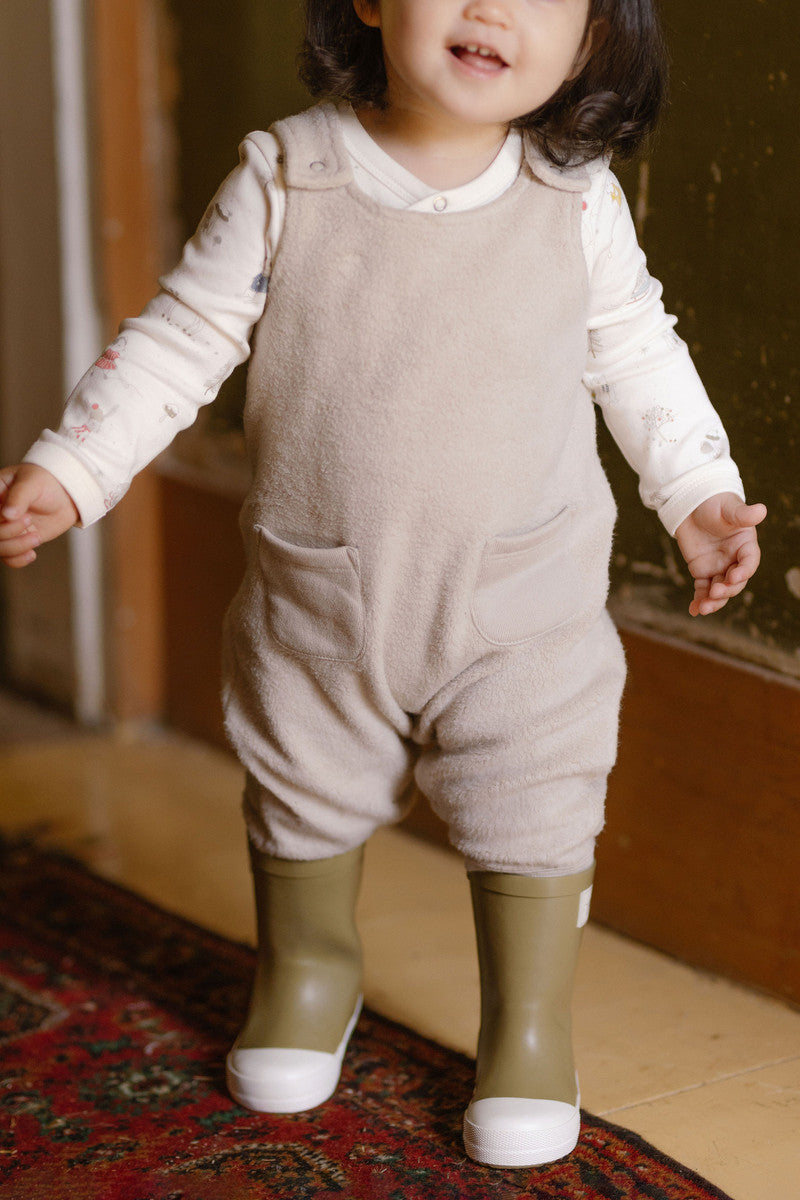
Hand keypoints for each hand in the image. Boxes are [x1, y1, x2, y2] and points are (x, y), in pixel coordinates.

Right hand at [0, 464, 79, 567]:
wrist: (65, 495)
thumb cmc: (46, 482)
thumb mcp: (32, 483)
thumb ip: (18, 497)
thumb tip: (7, 515)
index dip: (0, 520)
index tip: (19, 514)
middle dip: (8, 532)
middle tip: (29, 519)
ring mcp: (5, 528)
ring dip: (16, 547)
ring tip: (36, 537)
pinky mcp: (17, 540)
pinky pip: (9, 558)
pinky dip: (18, 560)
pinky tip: (32, 554)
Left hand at [675, 492, 765, 616]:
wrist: (691, 504)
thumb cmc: (714, 503)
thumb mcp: (728, 508)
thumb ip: (743, 514)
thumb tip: (761, 510)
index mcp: (745, 545)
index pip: (749, 562)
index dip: (744, 571)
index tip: (733, 576)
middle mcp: (735, 560)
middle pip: (736, 581)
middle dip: (727, 589)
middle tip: (715, 592)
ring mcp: (719, 567)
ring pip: (720, 590)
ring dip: (714, 601)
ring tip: (703, 608)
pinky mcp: (702, 572)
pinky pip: (702, 589)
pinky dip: (699, 600)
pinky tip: (693, 610)